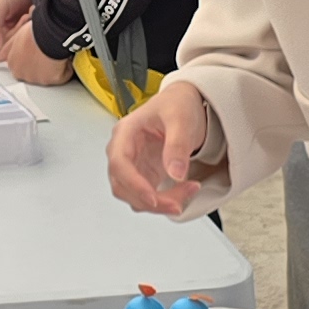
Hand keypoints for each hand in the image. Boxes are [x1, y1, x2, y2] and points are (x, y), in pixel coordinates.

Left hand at [0, 19, 70, 84]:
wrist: (47, 34)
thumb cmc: (32, 33)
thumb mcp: (15, 39)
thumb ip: (6, 51)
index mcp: (13, 65)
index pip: (22, 67)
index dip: (32, 58)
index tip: (37, 52)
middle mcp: (24, 74)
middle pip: (35, 74)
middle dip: (41, 66)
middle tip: (46, 52)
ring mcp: (39, 79)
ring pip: (49, 76)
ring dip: (53, 68)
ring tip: (54, 54)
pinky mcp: (53, 80)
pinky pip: (62, 76)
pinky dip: (65, 68)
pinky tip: (62, 58)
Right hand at [104, 80, 220, 216]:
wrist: (184, 105)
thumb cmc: (177, 104)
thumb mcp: (180, 118)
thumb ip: (177, 144)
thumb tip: (175, 174)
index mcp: (125, 133)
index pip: (119, 164)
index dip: (133, 184)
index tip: (153, 198)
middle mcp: (124, 151)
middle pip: (123, 186)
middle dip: (150, 201)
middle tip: (178, 204)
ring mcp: (133, 166)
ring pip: (134, 197)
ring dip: (159, 204)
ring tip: (189, 191)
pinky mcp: (144, 175)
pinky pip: (148, 197)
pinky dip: (165, 201)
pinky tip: (184, 192)